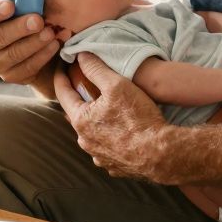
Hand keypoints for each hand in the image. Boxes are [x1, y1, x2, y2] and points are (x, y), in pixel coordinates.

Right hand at [0, 0, 58, 84]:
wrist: (38, 47)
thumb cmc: (27, 16)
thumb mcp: (23, 5)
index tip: (10, 5)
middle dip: (20, 28)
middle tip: (38, 20)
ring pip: (12, 54)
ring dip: (34, 43)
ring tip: (51, 33)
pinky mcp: (10, 76)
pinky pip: (26, 67)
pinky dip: (42, 56)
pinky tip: (54, 45)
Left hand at [54, 53, 169, 180]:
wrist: (160, 154)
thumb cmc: (138, 118)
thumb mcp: (117, 85)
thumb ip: (96, 69)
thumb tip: (81, 55)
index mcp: (81, 121)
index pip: (62, 94)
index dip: (61, 76)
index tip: (61, 66)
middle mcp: (85, 141)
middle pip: (77, 114)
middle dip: (80, 100)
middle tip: (86, 86)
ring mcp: (98, 156)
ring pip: (92, 133)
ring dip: (96, 121)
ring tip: (108, 109)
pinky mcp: (114, 166)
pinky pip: (107, 148)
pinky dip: (110, 137)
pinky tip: (122, 131)